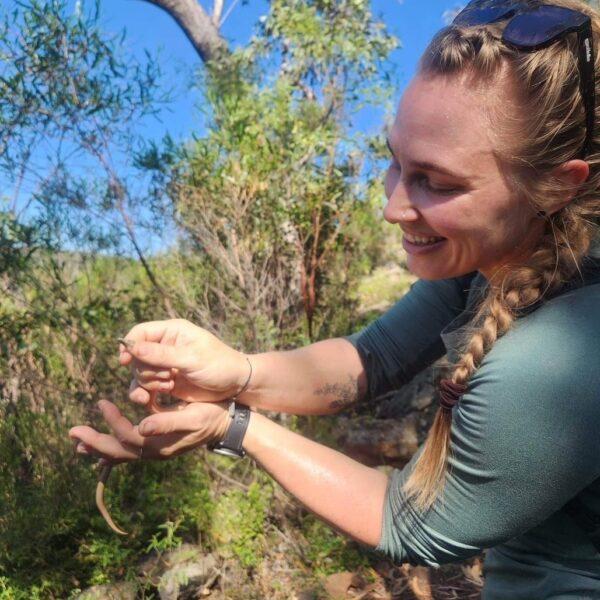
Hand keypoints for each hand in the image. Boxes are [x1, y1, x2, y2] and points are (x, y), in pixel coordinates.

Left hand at [69, 399, 230, 462]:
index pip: (129, 437)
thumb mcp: (192, 416)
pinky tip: (104, 445)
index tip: (101, 402)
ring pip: (122, 454)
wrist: (227, 424)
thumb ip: (167, 421)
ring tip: (80, 443)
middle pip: (119, 453)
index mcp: (162, 445)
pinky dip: (114, 448)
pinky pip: (131, 449)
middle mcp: (156, 451)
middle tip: (72, 432)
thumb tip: (140, 426)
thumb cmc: (212, 415)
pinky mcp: (159, 444)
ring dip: (100, 448)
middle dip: (95, 443)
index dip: (113, 421)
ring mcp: (157, 450)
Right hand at [118, 319, 250, 407]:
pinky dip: (145, 394)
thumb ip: (162, 354)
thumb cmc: (219, 365)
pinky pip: (144, 387)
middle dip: (145, 370)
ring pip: (138, 372)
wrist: (236, 384)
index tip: (126, 361)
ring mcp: (164, 364)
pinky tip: (151, 400)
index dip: (129, 346)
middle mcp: (165, 345)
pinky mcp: (165, 381)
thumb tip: (132, 347)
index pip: (140, 332)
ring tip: (168, 387)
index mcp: (172, 331)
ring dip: (148, 383)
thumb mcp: (191, 359)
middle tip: (167, 377)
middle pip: (136, 356)